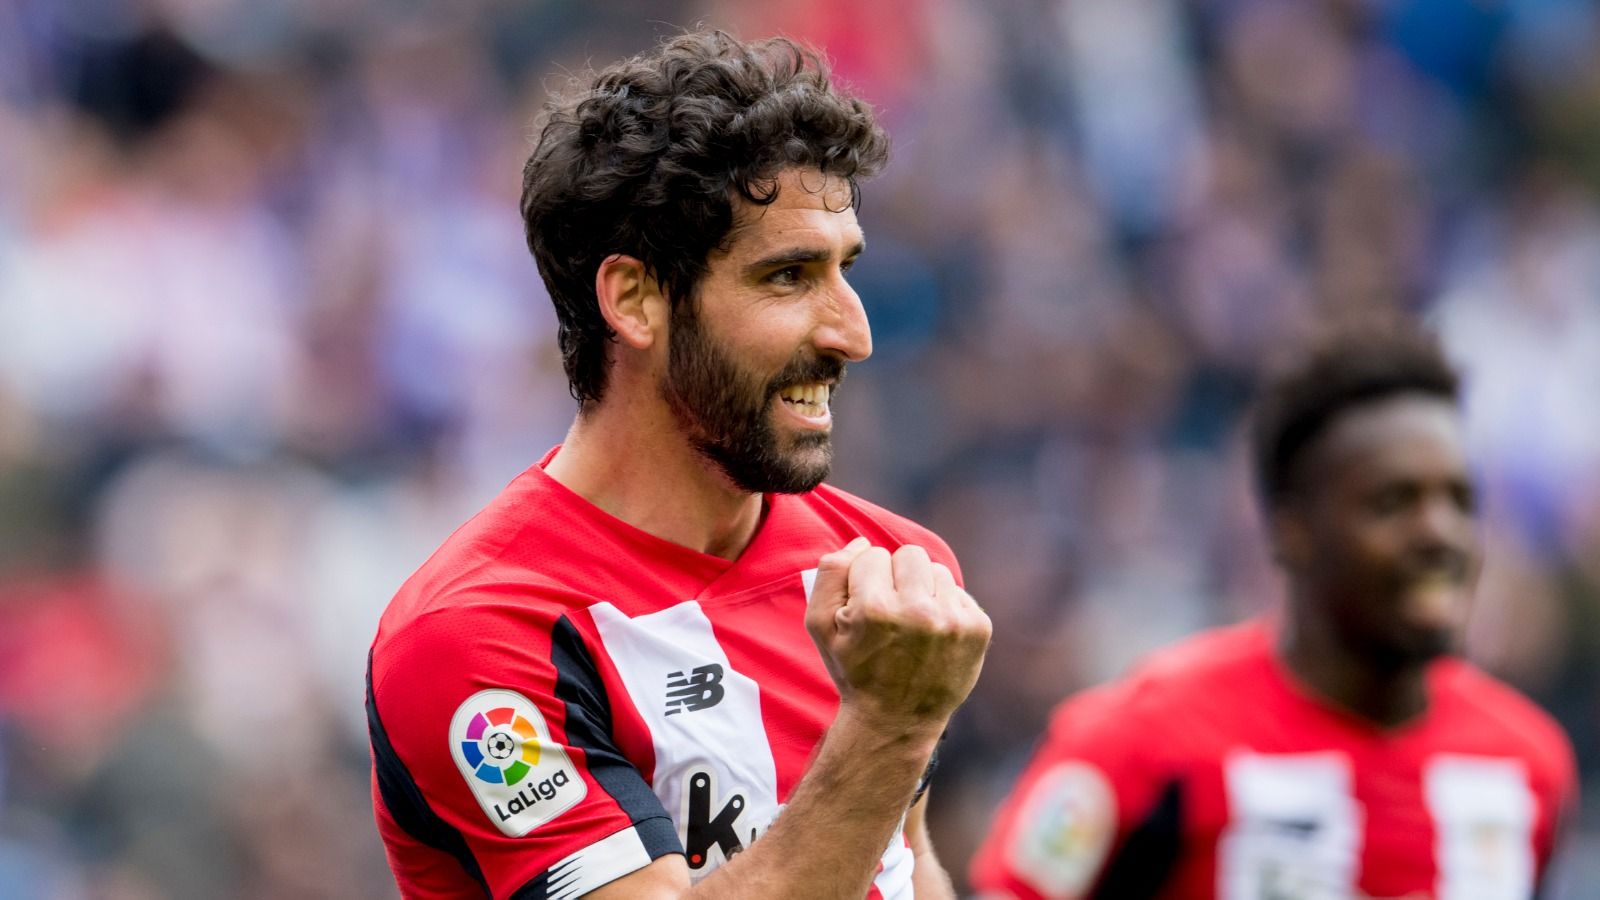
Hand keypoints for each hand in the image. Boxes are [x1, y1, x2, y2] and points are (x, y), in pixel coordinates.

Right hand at [806, 539, 991, 728]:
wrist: (896, 720)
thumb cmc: (854, 669)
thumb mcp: (820, 625)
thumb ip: (831, 572)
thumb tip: (863, 543)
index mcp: (874, 609)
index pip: (872, 556)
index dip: (864, 581)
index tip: (865, 611)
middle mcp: (917, 612)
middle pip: (909, 554)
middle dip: (896, 577)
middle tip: (890, 612)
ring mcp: (952, 621)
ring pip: (936, 570)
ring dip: (922, 590)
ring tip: (912, 625)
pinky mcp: (978, 628)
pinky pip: (959, 592)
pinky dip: (945, 608)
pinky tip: (933, 636)